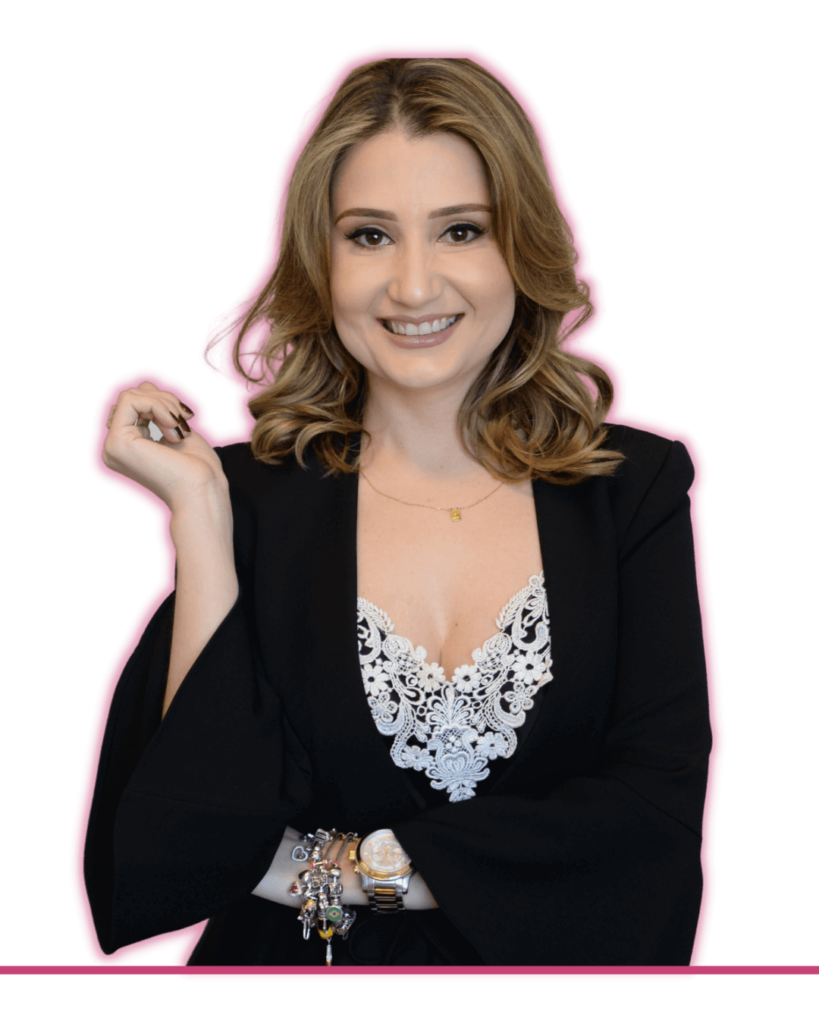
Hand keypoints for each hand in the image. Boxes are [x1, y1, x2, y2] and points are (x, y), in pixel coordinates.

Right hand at [101, 382, 226, 515]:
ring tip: (181, 427)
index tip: (186, 420)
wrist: (203, 491)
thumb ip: (156, 409)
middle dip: (164, 400)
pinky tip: (173, 427)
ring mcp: (112, 447)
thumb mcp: (175, 429)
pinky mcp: (117, 443)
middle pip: (132, 396)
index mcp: (127, 447)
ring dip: (164, 404)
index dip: (163, 402)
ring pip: (130, 396)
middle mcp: (114, 448)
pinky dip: (158, 405)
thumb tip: (144, 388)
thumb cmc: (199, 468)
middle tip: (185, 421)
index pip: (136, 404)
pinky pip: (130, 400)